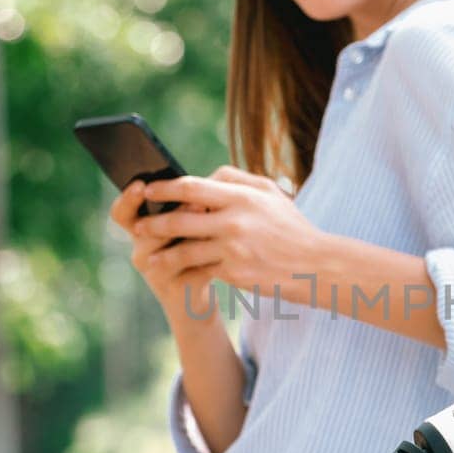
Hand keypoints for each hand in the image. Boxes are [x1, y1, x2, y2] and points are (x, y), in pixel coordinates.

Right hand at [109, 179, 215, 322]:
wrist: (193, 296)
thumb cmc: (190, 250)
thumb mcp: (184, 227)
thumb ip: (186, 207)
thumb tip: (204, 182)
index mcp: (139, 230)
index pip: (121, 213)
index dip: (127, 199)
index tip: (140, 185)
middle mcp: (141, 252)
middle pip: (145, 231)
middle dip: (172, 215)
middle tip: (197, 203)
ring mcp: (155, 273)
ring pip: (169, 253)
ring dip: (192, 238)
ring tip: (212, 227)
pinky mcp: (176, 290)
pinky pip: (192, 271)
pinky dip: (209, 260)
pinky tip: (226, 252)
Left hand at [135, 166, 325, 297]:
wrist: (315, 266)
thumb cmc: (290, 227)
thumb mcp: (270, 193)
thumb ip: (236, 180)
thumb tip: (205, 177)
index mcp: (241, 197)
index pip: (192, 187)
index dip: (165, 188)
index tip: (148, 191)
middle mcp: (234, 221)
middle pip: (181, 219)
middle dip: (154, 224)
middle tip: (138, 227)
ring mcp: (232, 249)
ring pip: (185, 250)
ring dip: (163, 254)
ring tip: (149, 258)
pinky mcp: (233, 273)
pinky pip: (201, 270)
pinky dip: (187, 273)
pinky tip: (175, 275)